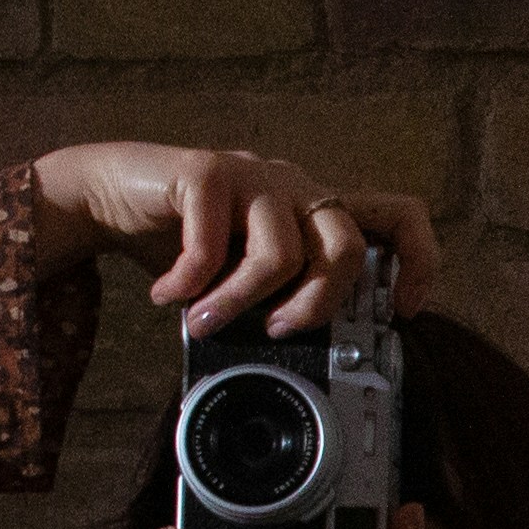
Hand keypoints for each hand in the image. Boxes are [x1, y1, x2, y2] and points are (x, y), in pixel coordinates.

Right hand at [26, 141, 440, 338]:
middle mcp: (295, 187)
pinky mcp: (205, 170)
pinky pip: (212, 243)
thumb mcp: (243, 277)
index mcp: (315, 211)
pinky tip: (168, 295)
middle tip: (275, 332)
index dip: (418, 263)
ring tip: (201, 321)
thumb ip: (278, 298)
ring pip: (279, 254)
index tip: (399, 312)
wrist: (110, 196)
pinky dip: (189, 283)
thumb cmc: (185, 244)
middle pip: (345, 249)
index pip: (399, 217)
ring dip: (236, 303)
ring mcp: (254, 174)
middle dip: (313, 306)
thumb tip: (305, 358)